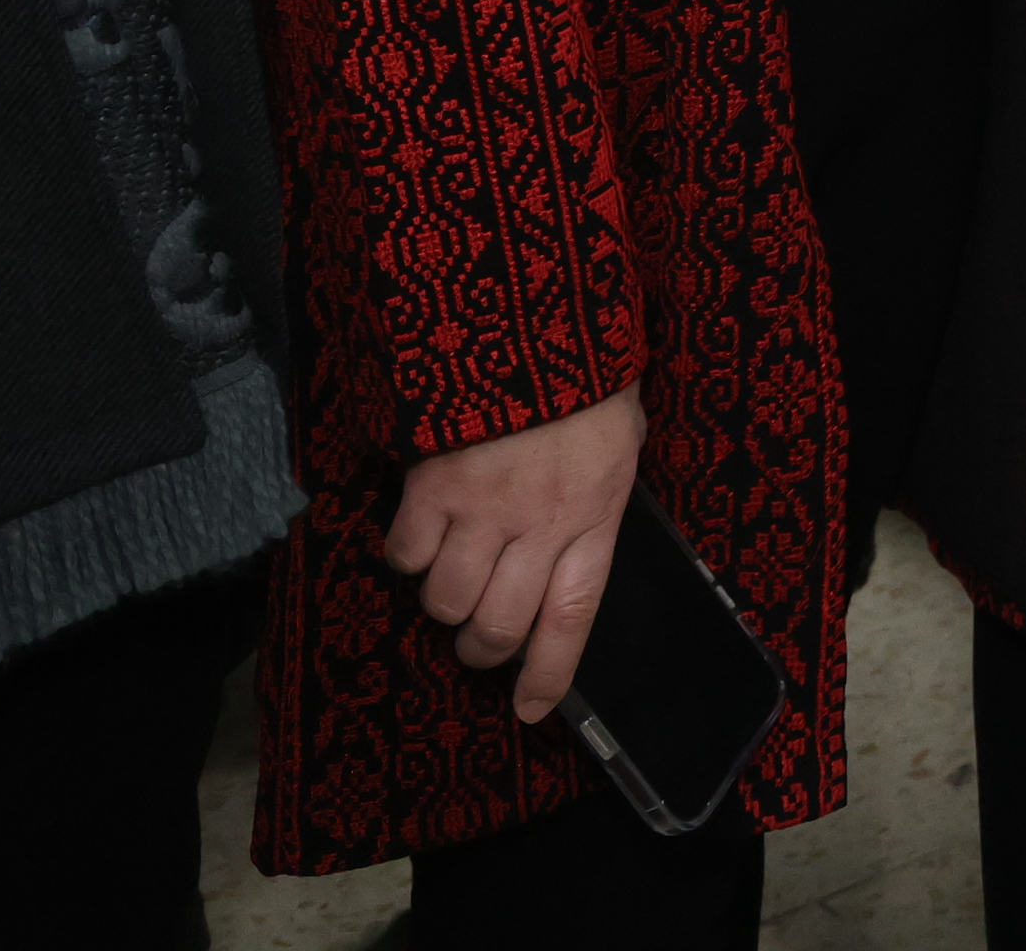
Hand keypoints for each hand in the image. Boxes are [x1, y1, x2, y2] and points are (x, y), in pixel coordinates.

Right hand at [385, 385, 637, 724]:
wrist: (531, 316)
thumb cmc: (587, 378)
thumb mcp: (619, 443)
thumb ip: (597, 500)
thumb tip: (579, 545)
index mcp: (594, 516)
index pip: (572, 620)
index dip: (548, 673)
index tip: (529, 709)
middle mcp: (539, 526)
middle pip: (496, 628)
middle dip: (482, 646)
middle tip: (478, 635)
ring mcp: (482, 509)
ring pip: (446, 601)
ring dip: (444, 600)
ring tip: (452, 571)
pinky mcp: (430, 488)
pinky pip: (406, 554)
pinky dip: (408, 554)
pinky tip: (422, 528)